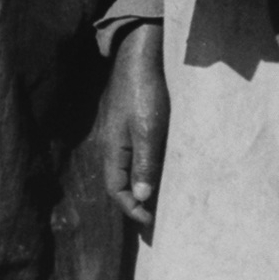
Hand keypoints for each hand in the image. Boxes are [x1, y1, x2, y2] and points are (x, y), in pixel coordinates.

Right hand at [98, 24, 169, 234]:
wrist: (140, 56)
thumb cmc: (143, 93)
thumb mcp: (147, 130)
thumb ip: (144, 165)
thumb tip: (141, 199)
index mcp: (112, 150)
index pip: (115, 190)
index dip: (132, 209)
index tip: (153, 223)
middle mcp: (114, 146)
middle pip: (121, 183)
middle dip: (137, 204)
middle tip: (159, 218)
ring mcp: (122, 135)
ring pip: (130, 170)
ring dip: (145, 188)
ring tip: (164, 201)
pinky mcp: (133, 125)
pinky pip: (138, 157)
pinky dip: (149, 170)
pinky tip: (165, 171)